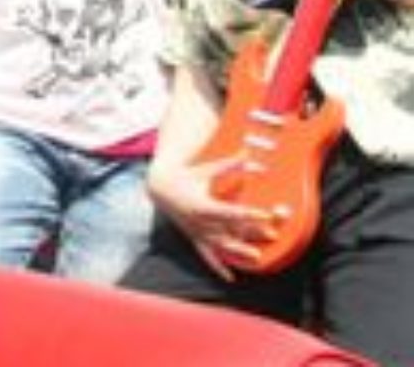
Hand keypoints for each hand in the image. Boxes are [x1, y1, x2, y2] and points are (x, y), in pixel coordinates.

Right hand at [147, 155, 276, 281]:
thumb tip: (249, 154)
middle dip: (250, 233)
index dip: (248, 213)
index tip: (266, 214)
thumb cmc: (186, 176)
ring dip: (238, 253)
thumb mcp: (206, 169)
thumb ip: (229, 164)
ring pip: (219, 246)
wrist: (160, 188)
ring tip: (257, 258)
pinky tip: (230, 278)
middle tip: (272, 235)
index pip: (229, 211)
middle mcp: (199, 221)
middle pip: (228, 230)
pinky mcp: (194, 238)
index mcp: (202, 204)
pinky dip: (217, 267)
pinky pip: (206, 256)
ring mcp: (197, 232)